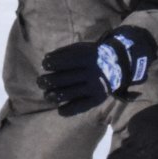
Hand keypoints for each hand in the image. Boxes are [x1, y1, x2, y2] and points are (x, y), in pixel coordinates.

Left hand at [37, 26, 156, 116]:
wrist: (117, 66)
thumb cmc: (92, 56)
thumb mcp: (81, 48)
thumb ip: (64, 52)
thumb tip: (46, 59)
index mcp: (86, 57)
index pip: (63, 62)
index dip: (50, 63)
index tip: (45, 65)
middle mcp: (90, 72)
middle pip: (63, 79)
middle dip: (47, 81)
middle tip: (40, 82)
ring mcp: (94, 87)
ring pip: (69, 93)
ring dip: (53, 95)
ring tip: (47, 95)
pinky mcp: (97, 99)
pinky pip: (80, 107)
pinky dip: (67, 110)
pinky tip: (60, 109)